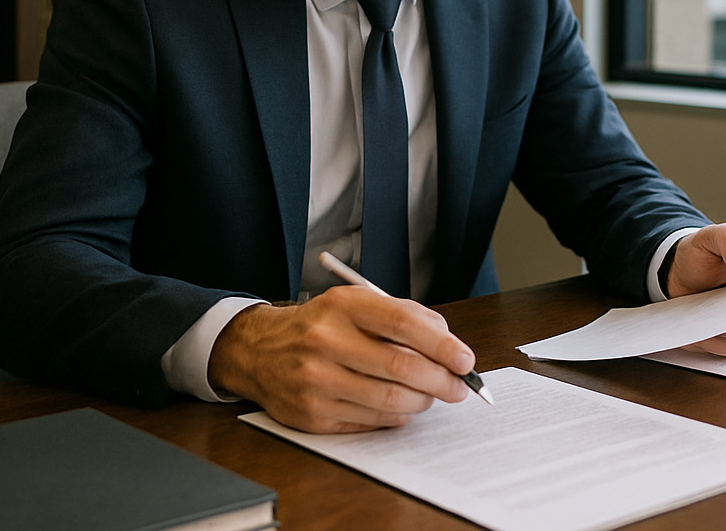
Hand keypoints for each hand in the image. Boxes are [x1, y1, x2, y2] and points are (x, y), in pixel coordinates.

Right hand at [206, 286, 474, 432]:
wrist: (260, 351)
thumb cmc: (321, 325)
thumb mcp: (355, 304)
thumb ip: (403, 315)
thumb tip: (449, 343)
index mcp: (341, 306)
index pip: (402, 324)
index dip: (441, 344)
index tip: (465, 359)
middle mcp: (325, 341)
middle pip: (401, 367)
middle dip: (441, 381)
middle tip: (459, 387)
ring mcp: (316, 381)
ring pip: (390, 400)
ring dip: (422, 401)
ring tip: (430, 395)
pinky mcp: (313, 415)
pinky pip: (371, 421)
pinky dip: (396, 415)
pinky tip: (400, 406)